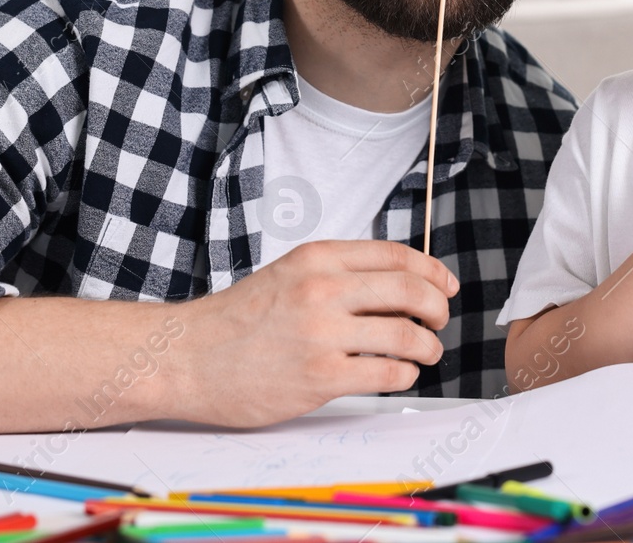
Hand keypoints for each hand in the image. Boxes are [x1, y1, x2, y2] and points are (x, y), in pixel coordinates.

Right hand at [168, 239, 458, 426]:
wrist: (186, 358)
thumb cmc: (236, 321)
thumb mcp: (288, 275)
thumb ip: (337, 274)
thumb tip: (397, 284)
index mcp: (317, 258)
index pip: (397, 256)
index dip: (432, 272)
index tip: (445, 286)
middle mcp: (323, 289)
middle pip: (411, 291)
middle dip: (438, 309)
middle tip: (439, 322)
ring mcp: (322, 333)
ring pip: (407, 334)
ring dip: (429, 346)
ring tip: (426, 353)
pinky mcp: (320, 377)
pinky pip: (387, 373)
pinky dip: (405, 374)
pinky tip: (400, 374)